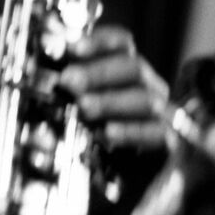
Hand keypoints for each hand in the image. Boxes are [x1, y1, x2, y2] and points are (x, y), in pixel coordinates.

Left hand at [57, 25, 168, 152]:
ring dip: (110, 101)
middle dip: (98, 72)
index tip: (70, 48)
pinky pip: (155, 133)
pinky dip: (130, 131)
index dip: (97, 41)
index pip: (121, 43)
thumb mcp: (76, 99)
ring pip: (144, 99)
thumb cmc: (94, 129)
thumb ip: (65, 71)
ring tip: (83, 106)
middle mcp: (149, 85)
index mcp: (129, 68)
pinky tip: (106, 132)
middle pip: (132, 66)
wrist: (120, 174)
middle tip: (68, 80)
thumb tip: (46, 39)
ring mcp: (163, 113)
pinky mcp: (168, 142)